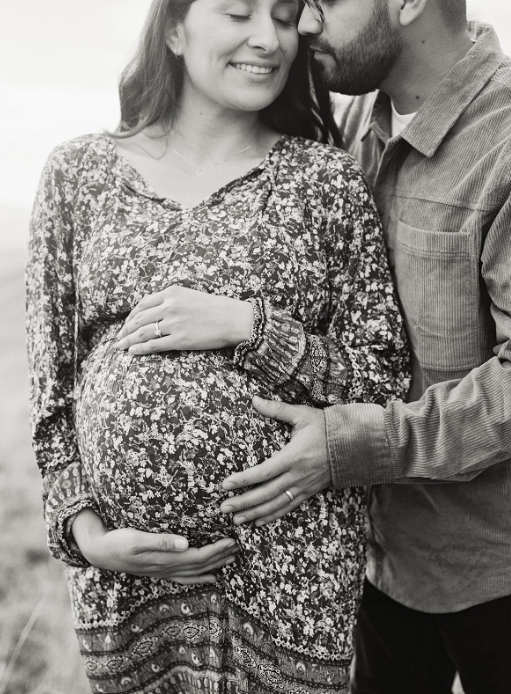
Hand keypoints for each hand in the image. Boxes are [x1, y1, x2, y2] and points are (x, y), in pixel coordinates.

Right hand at [72, 509, 237, 583]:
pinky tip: (211, 576)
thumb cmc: (117, 541)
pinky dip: (200, 577)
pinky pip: (185, 577)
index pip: (198, 556)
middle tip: (240, 546)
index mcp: (165, 560)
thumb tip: (185, 543)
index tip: (232, 541)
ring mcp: (163, 571)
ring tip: (232, 558)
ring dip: (215, 565)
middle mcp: (167, 568)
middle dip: (221, 556)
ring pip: (195, 572)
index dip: (216, 550)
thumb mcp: (136, 539)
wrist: (99, 552)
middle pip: (201, 564)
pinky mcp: (159, 569)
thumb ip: (161, 542)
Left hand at [116, 286, 253, 353]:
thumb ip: (172, 301)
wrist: (234, 319)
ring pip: (142, 332)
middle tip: (118, 338)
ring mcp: (174, 323)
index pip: (143, 304)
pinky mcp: (179, 339)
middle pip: (139, 318)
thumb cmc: (216, 308)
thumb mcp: (191, 296)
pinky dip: (140, 349)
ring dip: (128, 340)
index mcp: (172, 293)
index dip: (131, 316)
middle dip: (125, 329)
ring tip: (120, 347)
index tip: (126, 324)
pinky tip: (132, 352)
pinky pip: (154, 345)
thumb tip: (156, 311)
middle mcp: (169, 306)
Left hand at [220, 396, 330, 525]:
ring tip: (235, 520)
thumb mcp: (302, 414)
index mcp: (293, 456)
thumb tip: (254, 399)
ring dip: (255, 513)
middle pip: (266, 493)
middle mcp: (298, 475)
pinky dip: (272, 516)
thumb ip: (277, 409)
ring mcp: (304, 486)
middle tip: (223, 508)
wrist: (354, 443)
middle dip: (243, 502)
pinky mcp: (309, 492)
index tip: (225, 485)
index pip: (263, 472)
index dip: (243, 480)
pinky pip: (288, 507)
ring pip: (276, 505)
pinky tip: (258, 523)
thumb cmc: (326, 426)